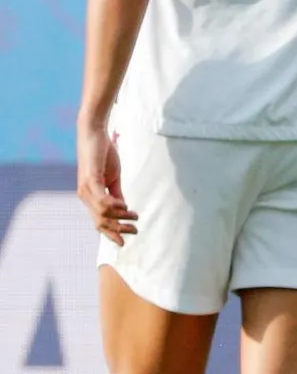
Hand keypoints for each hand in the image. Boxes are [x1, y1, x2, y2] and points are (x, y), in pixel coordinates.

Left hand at [76, 124, 135, 244]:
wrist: (93, 134)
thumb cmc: (103, 154)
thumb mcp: (112, 177)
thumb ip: (116, 193)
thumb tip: (124, 208)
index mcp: (90, 197)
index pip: (99, 221)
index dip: (112, 232)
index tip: (126, 239)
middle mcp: (85, 196)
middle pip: (100, 222)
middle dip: (118, 230)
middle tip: (135, 231)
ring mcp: (86, 189)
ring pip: (102, 213)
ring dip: (120, 217)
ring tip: (134, 217)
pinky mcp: (91, 179)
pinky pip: (102, 199)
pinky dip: (114, 206)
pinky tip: (125, 206)